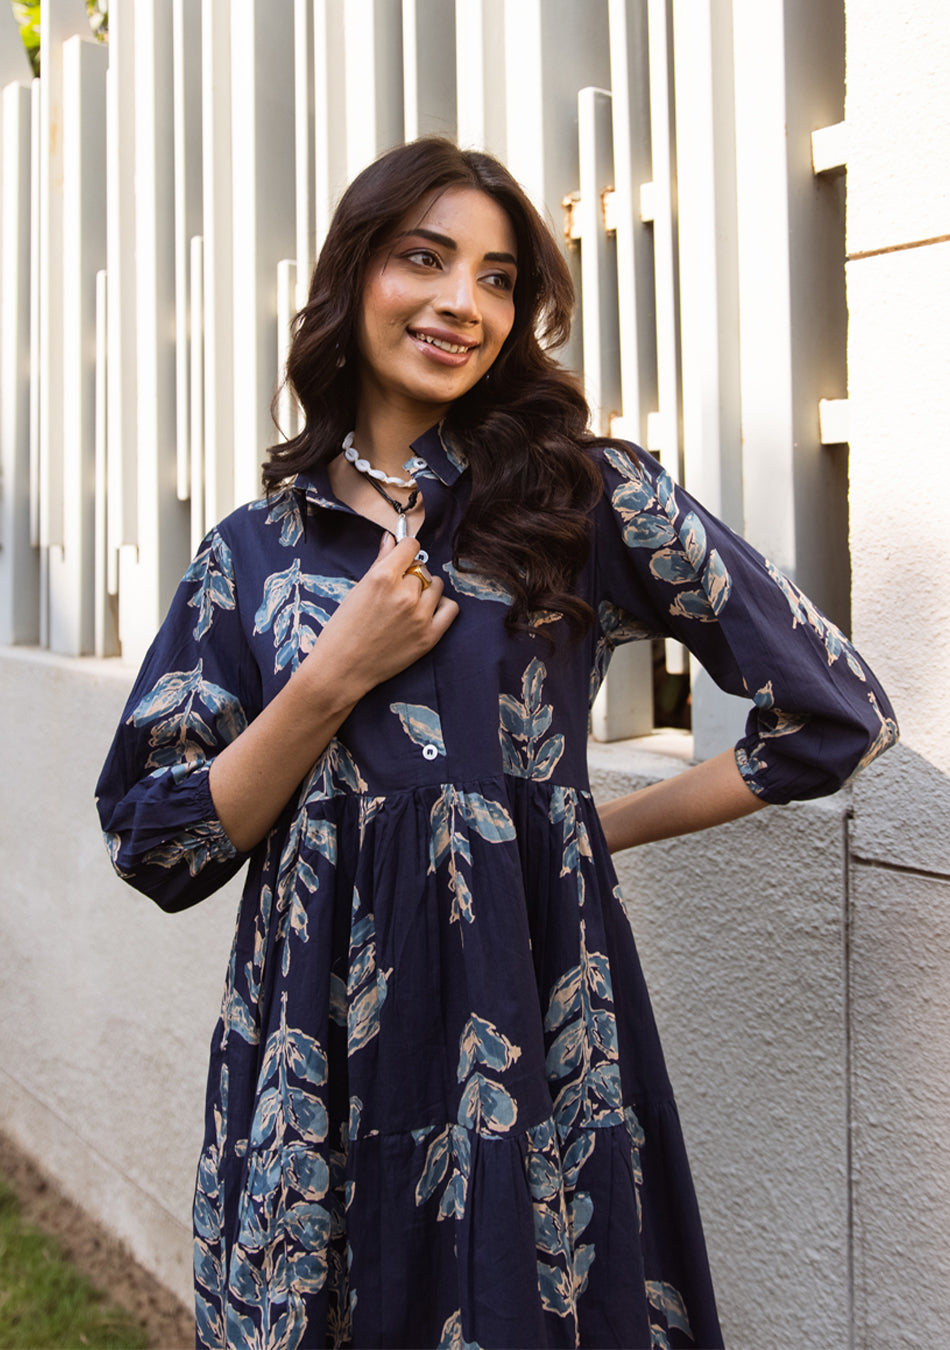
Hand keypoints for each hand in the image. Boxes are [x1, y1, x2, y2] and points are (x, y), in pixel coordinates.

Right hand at [304, 533, 458, 698]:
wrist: (342, 669)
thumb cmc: (343, 629)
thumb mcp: (357, 590)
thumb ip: (380, 562)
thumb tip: (391, 539)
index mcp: (383, 578)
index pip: (410, 546)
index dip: (406, 549)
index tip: (402, 556)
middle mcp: (405, 594)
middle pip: (422, 569)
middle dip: (411, 575)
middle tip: (397, 590)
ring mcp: (420, 616)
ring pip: (436, 586)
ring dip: (426, 589)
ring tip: (410, 602)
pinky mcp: (429, 636)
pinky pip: (450, 609)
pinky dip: (441, 606)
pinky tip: (427, 611)